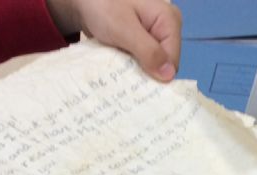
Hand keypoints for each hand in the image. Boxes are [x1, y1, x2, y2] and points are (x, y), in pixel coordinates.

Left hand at [46, 0, 181, 81]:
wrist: (83, 1)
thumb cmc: (103, 7)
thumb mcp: (124, 29)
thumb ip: (147, 51)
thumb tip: (169, 76)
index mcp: (169, 20)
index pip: (173, 60)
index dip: (158, 75)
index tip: (137, 85)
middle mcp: (167, 28)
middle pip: (165, 64)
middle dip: (149, 74)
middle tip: (128, 83)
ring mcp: (156, 35)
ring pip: (155, 65)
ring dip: (139, 73)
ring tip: (123, 77)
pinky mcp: (145, 42)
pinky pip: (145, 61)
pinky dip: (133, 68)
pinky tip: (122, 70)